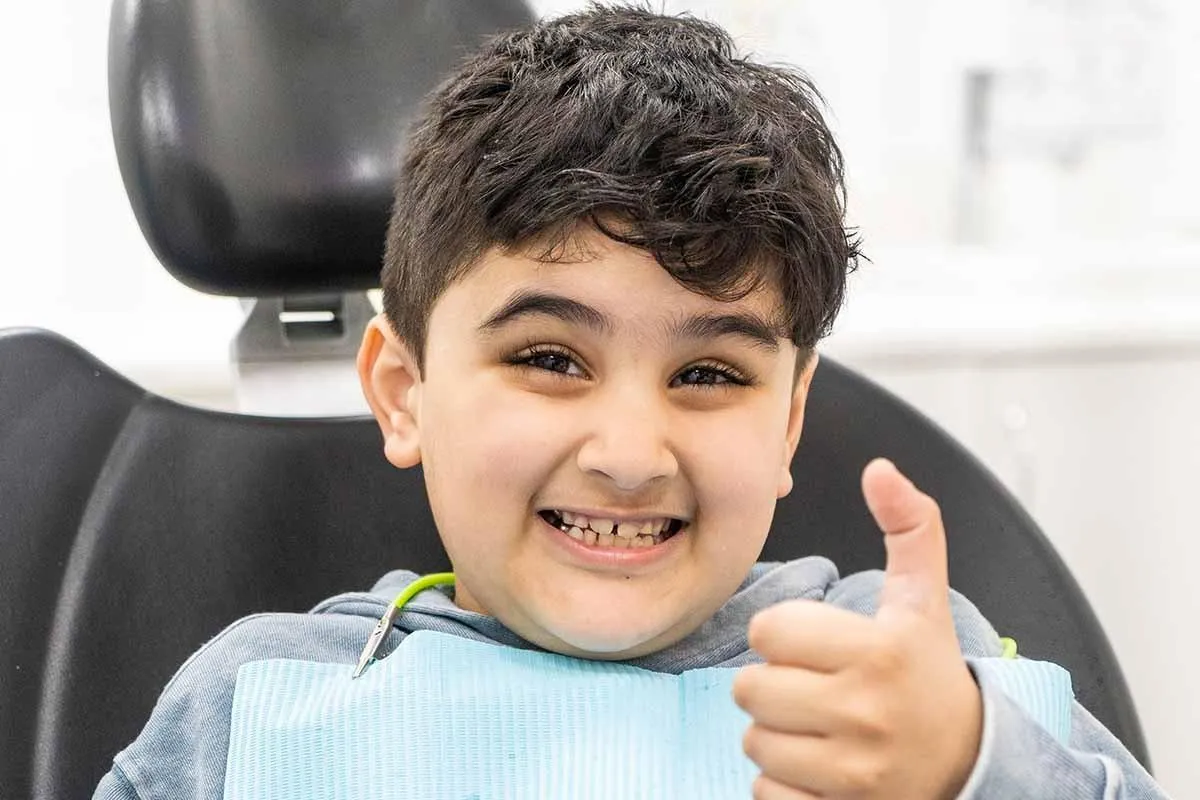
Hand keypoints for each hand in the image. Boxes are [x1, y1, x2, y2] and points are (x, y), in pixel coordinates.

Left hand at [732, 458, 982, 799]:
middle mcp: (867, 711)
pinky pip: (764, 793)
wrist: (969, 762)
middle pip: (750, 688)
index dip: (782, 634)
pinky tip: (817, 767)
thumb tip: (880, 468)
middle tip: (810, 686)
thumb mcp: (923, 598)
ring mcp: (854, 771)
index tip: (812, 644)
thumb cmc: (928, 670)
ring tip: (816, 726)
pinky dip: (781, 783)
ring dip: (775, 734)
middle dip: (771, 684)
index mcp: (880, 650)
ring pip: (754, 741)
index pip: (768, 630)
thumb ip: (909, 526)